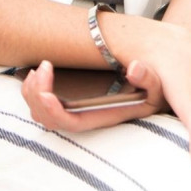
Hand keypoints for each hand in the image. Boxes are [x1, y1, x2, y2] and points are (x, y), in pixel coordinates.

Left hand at [20, 62, 161, 135]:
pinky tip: (38, 72)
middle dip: (37, 95)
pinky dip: (34, 90)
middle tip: (43, 67)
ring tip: (38, 69)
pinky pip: (42, 104)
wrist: (153, 90)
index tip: (45, 93)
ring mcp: (75, 112)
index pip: (70, 123)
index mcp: (102, 117)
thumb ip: (148, 78)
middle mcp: (85, 118)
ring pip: (41, 112)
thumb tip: (134, 68)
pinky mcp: (70, 102)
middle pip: (48, 118)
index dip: (53, 112)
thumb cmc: (152, 92)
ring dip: (32, 92)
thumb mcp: (158, 86)